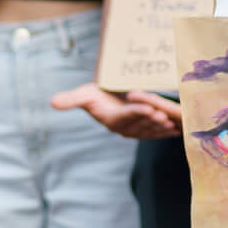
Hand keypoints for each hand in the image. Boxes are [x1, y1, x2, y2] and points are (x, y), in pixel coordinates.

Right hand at [50, 81, 181, 139]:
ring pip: (148, 129)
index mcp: (111, 119)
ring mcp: (133, 129)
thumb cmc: (95, 95)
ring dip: (160, 127)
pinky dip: (164, 132)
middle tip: (165, 116)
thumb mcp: (84, 95)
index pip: (125, 116)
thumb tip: (52, 102)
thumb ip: (71, 100)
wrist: (105, 100)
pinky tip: (175, 130)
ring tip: (171, 123)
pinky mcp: (142, 129)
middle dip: (153, 121)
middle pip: (140, 123)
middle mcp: (123, 127)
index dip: (137, 112)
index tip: (150, 109)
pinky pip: (154, 132)